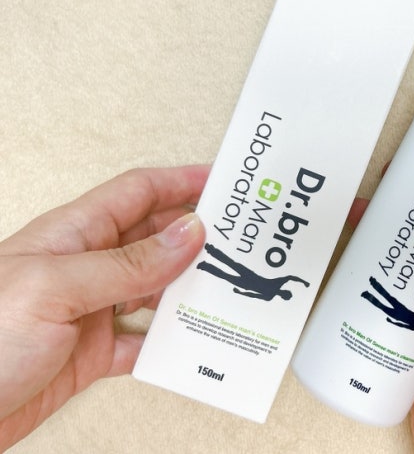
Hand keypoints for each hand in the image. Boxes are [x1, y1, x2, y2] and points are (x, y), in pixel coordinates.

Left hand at [0, 166, 207, 449]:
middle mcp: (86, 268)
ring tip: (225, 289)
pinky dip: (172, 343)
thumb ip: (127, 263)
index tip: (222, 181)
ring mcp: (91, 311)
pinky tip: (189, 342)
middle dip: (199, 235)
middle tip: (240, 239)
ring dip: (191, 290)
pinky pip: (146, 341)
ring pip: (157, 289)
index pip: (139, 193)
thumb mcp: (54, 289)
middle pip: (156, 239)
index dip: (182, 181)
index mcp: (73, 235)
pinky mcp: (92, 353)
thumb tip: (186, 235)